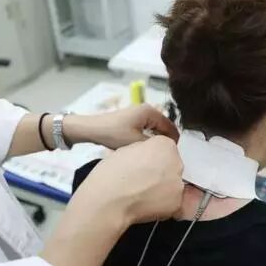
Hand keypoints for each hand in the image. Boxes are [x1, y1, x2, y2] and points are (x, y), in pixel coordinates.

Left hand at [63, 104, 178, 149]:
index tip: (173, 155)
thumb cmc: (114, 134)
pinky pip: (146, 128)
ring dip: (156, 139)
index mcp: (150, 111)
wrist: (91, 129)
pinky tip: (144, 148)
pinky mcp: (132, 118)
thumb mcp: (136, 142)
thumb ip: (154, 144)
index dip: (174, 141)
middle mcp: (146, 109)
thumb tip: (166, 148)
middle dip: (165, 140)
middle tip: (165, 156)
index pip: (170, 127)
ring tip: (155, 153)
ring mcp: (138, 113)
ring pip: (155, 128)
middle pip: (163, 126)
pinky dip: (148, 137)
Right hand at [72, 135, 183, 224]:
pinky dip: (163, 203)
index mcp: (164, 145)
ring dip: (162, 187)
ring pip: (173, 183)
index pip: (166, 148)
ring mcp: (177, 183)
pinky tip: (146, 202)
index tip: (146, 163)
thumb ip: (144, 150)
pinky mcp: (176, 202)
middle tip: (143, 178)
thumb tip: (146, 155)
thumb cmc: (111, 175)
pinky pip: (173, 201)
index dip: (154, 157)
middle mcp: (175, 162)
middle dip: (161, 171)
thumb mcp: (126, 149)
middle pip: (172, 164)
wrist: (108, 199)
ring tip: (142, 192)